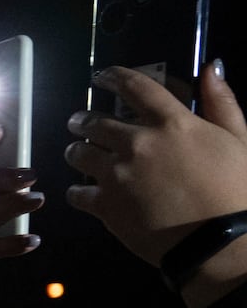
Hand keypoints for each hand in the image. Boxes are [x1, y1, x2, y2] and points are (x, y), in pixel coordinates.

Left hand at [66, 64, 246, 268]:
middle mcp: (138, 144)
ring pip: (79, 153)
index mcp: (172, 123)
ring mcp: (118, 175)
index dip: (113, 77)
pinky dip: (76, 190)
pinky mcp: (105, 205)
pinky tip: (80, 190)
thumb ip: (221, 101)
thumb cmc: (233, 189)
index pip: (135, 87)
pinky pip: (76, 192)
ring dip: (76, 150)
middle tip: (78, 121)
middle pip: (95, 122)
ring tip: (76, 151)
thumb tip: (210, 68)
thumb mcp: (237, 137)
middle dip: (82, 120)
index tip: (101, 77)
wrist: (217, 239)